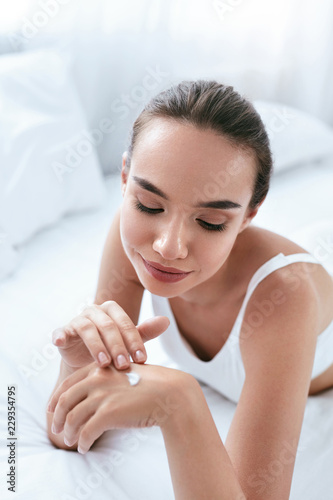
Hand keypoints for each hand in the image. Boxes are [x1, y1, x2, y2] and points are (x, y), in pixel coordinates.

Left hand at [47, 361, 188, 453]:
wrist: (170, 393)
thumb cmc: (153, 384)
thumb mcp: (126, 372)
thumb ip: (109, 378)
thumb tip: (95, 391)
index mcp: (100, 368)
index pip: (69, 383)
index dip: (57, 397)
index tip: (52, 408)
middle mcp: (97, 379)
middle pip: (65, 400)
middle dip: (58, 417)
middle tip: (56, 429)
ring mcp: (102, 396)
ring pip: (73, 418)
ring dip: (68, 432)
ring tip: (70, 441)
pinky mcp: (109, 414)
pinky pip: (86, 432)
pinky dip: (82, 442)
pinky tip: (84, 447)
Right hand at [51, 300, 169, 369]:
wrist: (85, 362)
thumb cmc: (111, 349)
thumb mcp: (128, 342)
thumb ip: (145, 332)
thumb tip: (166, 321)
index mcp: (112, 310)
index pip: (126, 323)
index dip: (134, 341)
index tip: (142, 359)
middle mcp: (94, 311)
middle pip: (108, 326)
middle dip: (117, 346)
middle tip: (124, 365)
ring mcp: (77, 320)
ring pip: (87, 328)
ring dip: (96, 346)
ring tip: (104, 364)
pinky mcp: (63, 331)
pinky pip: (61, 331)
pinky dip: (60, 335)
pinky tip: (60, 342)